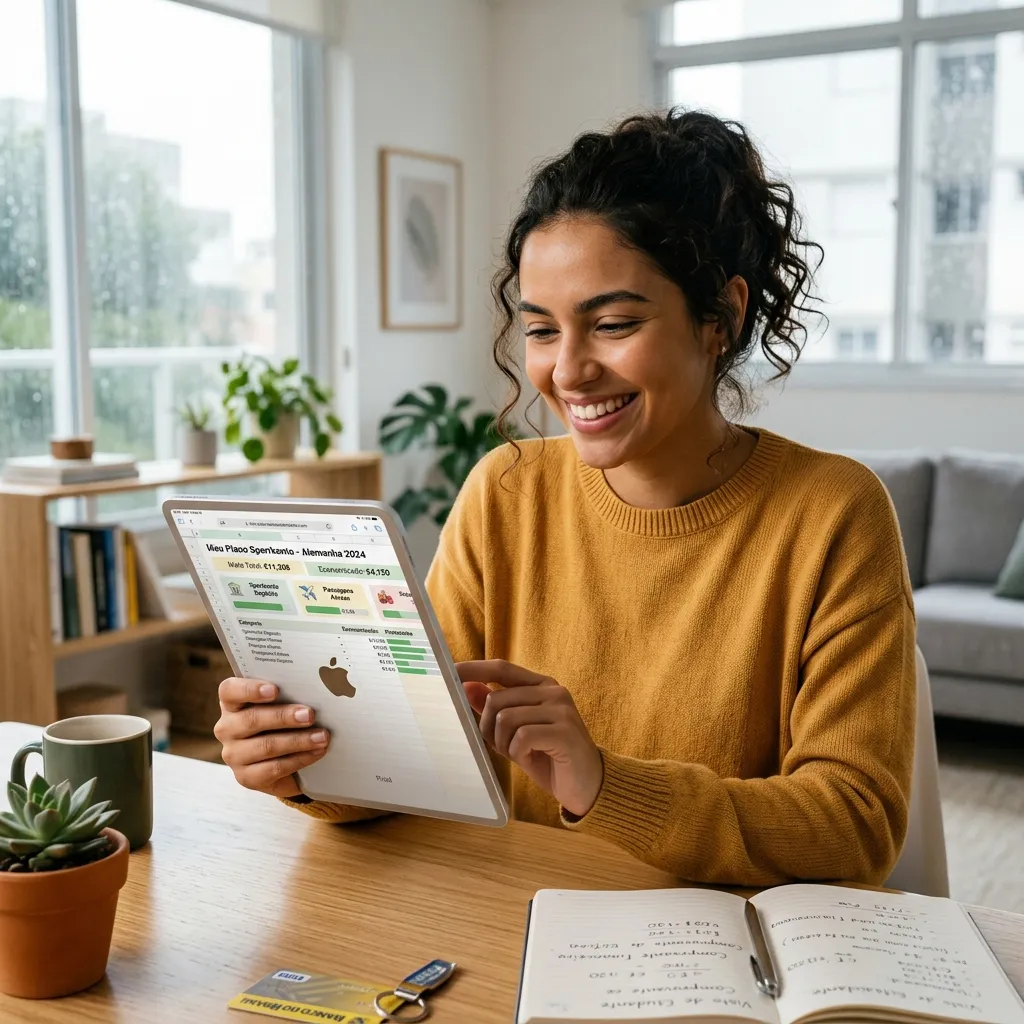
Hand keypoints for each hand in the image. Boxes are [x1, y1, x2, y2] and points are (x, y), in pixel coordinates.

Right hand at [214, 678, 329, 797]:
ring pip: (266, 746)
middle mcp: (227, 728)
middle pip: (251, 719)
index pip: (229, 691)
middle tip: (310, 715)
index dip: (250, 689)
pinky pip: (274, 768)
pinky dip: (300, 759)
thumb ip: (288, 696)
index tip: (274, 690)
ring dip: (298, 740)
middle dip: (284, 717)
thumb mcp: (281, 706)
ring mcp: (234, 755)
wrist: (284, 763)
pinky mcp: (246, 777)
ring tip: (322, 736)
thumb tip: (314, 691)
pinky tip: (316, 752)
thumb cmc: (283, 724)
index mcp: (232, 704)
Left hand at [458, 660, 603, 817]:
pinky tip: (533, 760)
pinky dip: (518, 754)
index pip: (502, 668)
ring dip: (504, 744)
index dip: (475, 669)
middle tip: (502, 748)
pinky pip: (521, 737)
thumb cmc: (550, 757)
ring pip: (506, 719)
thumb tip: (466, 686)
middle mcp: (554, 691)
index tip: (450, 672)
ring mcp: (562, 709)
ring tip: (521, 755)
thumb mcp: (517, 732)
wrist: (589, 786)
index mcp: (542, 685)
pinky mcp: (564, 731)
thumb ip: (495, 708)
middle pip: (497, 699)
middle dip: (488, 729)